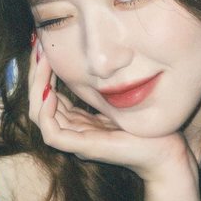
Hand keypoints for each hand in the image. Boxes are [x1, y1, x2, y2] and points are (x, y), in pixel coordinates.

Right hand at [28, 40, 197, 183]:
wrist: (164, 151)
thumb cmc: (146, 125)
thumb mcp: (117, 98)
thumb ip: (99, 87)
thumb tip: (88, 60)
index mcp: (78, 122)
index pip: (48, 96)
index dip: (43, 72)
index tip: (44, 49)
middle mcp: (73, 132)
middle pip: (39, 103)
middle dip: (35, 74)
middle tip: (38, 48)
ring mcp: (76, 142)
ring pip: (39, 115)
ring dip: (37, 87)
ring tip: (42, 61)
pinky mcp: (83, 148)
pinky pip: (52, 133)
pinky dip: (45, 112)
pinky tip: (49, 91)